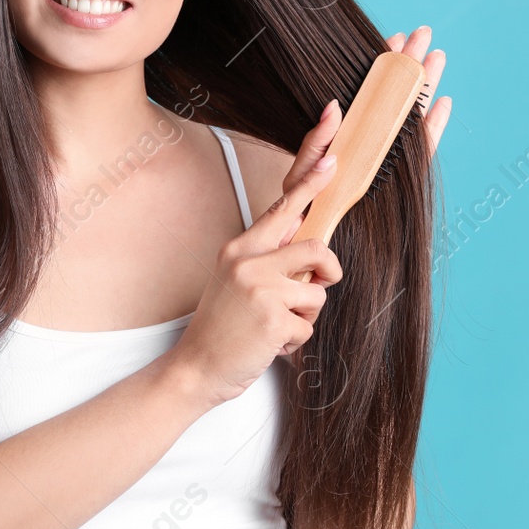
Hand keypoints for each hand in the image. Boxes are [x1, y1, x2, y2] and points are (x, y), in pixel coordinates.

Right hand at [162, 123, 344, 409]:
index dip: (311, 183)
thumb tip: (302, 227)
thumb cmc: (221, 327)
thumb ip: (267, 256)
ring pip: (317, 293)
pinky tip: (269, 344)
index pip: (282, 209)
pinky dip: (295, 341)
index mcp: (240, 249)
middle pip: (317, 251)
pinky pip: (308, 325)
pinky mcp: (272, 319)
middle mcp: (248, 262)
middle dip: (328, 273)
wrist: (195, 367)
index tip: (332, 160)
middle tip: (317, 286)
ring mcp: (260, 290)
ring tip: (275, 326)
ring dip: (305, 316)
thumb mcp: (236, 280)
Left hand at [277, 27, 450, 201]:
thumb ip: (316, 140)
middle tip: (421, 35)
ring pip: (412, 115)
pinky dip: (433, 128)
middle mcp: (370, 138)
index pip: (368, 91)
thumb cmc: (304, 204)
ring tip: (437, 58)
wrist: (318, 234)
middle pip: (395, 95)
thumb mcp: (301, 170)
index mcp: (346, 132)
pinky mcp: (402, 176)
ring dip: (426, 85)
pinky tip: (442, 103)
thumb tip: (334, 106)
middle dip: (409, 64)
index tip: (391, 40)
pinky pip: (422, 150)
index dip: (381, 65)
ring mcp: (388, 155)